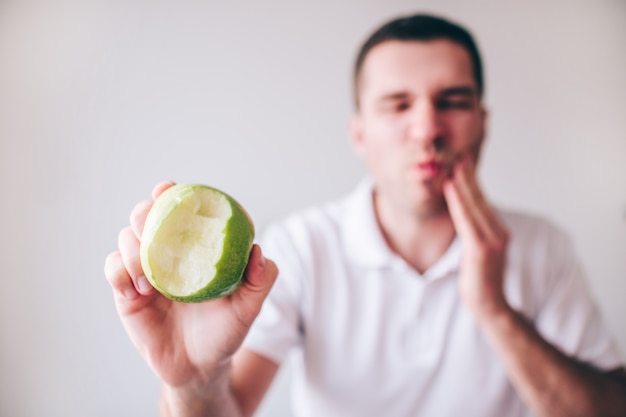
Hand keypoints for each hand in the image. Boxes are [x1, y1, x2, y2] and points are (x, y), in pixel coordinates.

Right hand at [104, 181, 277, 388]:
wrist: (199, 367)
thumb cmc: (225, 331)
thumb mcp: (248, 307)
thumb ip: (260, 280)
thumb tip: (257, 251)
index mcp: (194, 247)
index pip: (179, 211)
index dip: (171, 194)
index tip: (169, 189)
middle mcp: (167, 253)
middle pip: (144, 217)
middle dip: (143, 213)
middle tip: (150, 225)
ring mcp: (144, 271)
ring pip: (125, 239)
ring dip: (132, 248)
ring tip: (149, 278)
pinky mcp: (126, 293)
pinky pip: (112, 270)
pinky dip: (118, 272)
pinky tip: (136, 291)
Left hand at [443, 156, 509, 319]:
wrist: (490, 307)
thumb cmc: (479, 281)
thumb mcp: (477, 252)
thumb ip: (473, 233)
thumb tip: (463, 216)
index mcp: (497, 230)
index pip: (483, 200)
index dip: (472, 180)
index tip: (463, 160)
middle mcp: (498, 232)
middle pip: (480, 198)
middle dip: (469, 174)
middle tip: (460, 152)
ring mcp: (493, 240)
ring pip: (474, 205)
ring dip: (464, 182)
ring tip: (455, 162)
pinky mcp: (481, 250)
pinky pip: (467, 220)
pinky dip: (459, 201)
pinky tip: (451, 187)